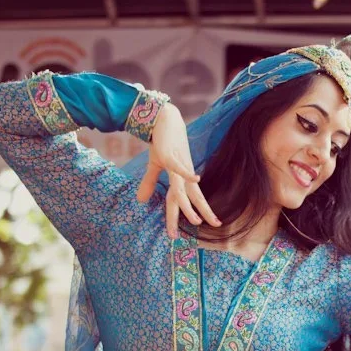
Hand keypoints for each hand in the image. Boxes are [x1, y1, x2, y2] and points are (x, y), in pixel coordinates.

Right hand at [136, 103, 220, 239]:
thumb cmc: (163, 142)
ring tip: (197, 221)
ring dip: (190, 206)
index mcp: (180, 178)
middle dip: (197, 214)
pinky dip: (187, 173)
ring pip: (184, 190)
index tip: (187, 232)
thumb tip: (141, 200)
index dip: (185, 215)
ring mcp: (179, 165)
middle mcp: (183, 174)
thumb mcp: (154, 165)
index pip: (181, 201)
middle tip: (209, 228)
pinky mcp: (171, 155)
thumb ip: (149, 182)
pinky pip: (179, 167)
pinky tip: (197, 179)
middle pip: (191, 198)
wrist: (164, 119)